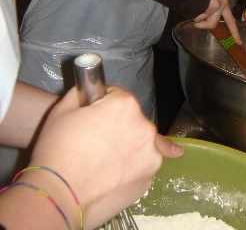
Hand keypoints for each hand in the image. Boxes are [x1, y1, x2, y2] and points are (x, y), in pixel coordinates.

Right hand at [26, 86, 182, 229]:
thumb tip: (91, 85)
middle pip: (131, 117)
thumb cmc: (58, 152)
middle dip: (116, 124)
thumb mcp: (63, 109)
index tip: (93, 114)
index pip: (117, 94)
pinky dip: (131, 165)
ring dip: (127, 144)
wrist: (58, 197)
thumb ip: (83, 90)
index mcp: (125, 105)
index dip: (102, 103)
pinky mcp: (149, 177)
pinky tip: (115, 170)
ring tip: (101, 159)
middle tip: (93, 139)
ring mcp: (150, 155)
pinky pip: (141, 163)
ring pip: (139, 141)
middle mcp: (145, 127)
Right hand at [193, 0, 241, 43]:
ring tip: (194, 5)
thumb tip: (200, 23)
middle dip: (202, 24)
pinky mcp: (214, 6)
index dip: (234, 32)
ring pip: (205, 21)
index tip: (239, 42)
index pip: (230, 20)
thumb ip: (208, 11)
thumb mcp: (206, 0)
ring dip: (196, 17)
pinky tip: (193, 3)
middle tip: (195, 21)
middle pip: (212, 24)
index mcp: (223, 3)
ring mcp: (219, 6)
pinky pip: (200, 17)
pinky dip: (194, 13)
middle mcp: (223, 4)